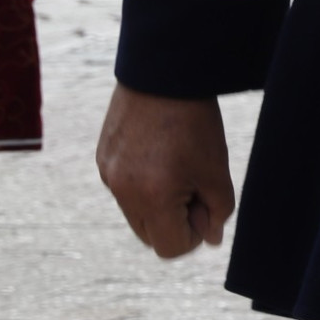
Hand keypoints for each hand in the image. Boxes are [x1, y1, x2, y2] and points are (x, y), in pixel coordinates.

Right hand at [96, 84, 235, 257]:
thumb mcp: (216, 170)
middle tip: (193, 184)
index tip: (204, 204)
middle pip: (150, 235)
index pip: (170, 248)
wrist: (164, 70)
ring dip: (157, 203)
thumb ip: (217, 212)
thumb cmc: (196, 121)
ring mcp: (108, 173)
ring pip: (135, 212)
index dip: (193, 235)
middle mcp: (122, 191)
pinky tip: (160, 151)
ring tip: (176, 166)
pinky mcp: (102, 157)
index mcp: (151, 197)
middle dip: (174, 222)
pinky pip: (123, 187)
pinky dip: (142, 182)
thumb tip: (209, 239)